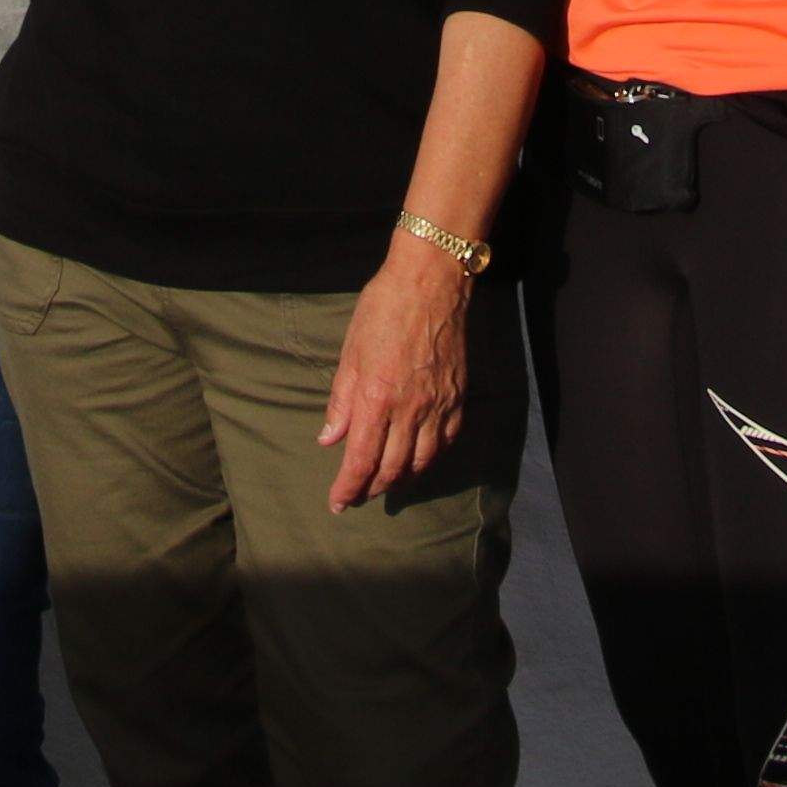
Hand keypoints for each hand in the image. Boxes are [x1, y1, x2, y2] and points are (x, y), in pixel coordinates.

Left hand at [318, 235, 475, 509]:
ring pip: (421, 462)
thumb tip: (329, 439)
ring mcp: (438, 406)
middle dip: (372, 489)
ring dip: (401, 480)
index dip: (348, 488)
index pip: (361, 460)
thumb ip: (341, 401)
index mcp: (376, 398)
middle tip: (358, 495)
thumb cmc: (383, 309)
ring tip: (386, 483)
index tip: (338, 504)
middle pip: (392, 469)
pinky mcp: (458, 398)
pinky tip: (418, 459)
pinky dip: (430, 459)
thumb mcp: (350, 352)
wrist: (431, 282)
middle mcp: (410, 410)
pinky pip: (445, 442)